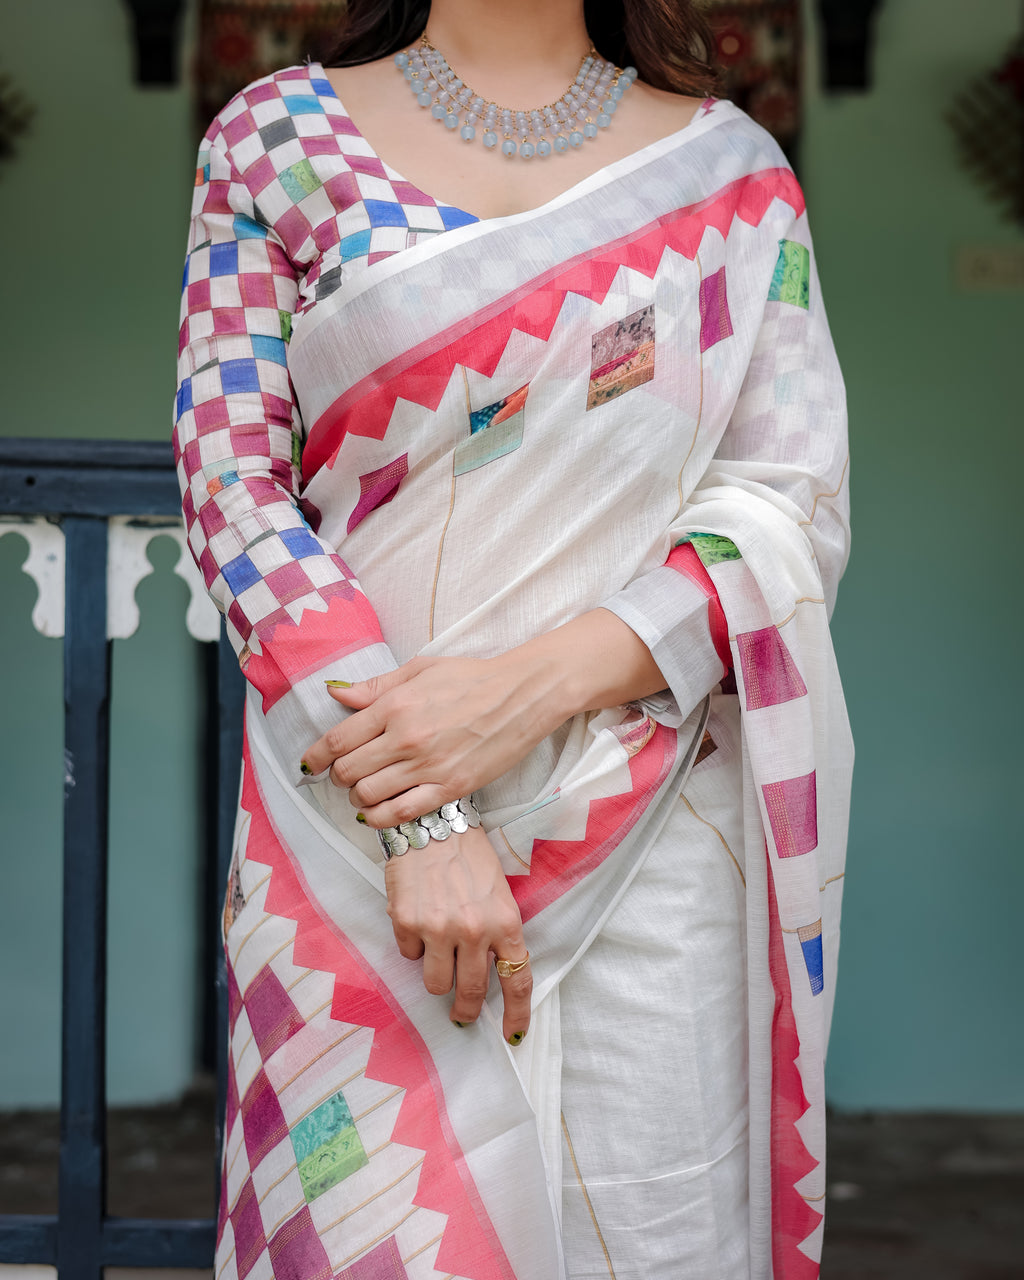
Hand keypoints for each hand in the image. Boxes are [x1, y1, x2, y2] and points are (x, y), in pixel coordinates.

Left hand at [302, 651, 568, 825]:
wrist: (522, 695)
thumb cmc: (472, 677)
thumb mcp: (420, 669)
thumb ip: (376, 686)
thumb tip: (336, 694)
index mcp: (395, 705)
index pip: (338, 740)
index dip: (317, 756)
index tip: (311, 764)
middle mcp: (406, 738)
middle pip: (348, 772)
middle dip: (339, 777)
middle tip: (346, 774)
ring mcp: (428, 766)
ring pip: (369, 796)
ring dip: (359, 798)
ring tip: (365, 792)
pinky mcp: (450, 787)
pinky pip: (402, 814)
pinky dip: (382, 818)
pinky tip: (381, 812)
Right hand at [386, 822, 531, 1042]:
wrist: (431, 823)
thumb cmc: (468, 855)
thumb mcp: (498, 892)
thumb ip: (497, 931)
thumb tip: (491, 971)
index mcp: (505, 922)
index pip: (517, 980)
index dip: (516, 1014)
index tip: (513, 1034)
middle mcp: (474, 931)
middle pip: (471, 993)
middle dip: (466, 1010)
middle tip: (462, 1013)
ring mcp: (439, 929)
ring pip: (436, 984)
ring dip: (437, 974)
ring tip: (436, 950)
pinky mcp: (408, 924)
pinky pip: (410, 955)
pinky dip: (414, 945)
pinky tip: (418, 917)